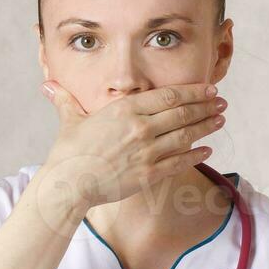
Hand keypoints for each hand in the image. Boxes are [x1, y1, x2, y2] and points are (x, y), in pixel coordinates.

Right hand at [38, 81, 224, 210]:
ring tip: (219, 121)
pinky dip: (195, 155)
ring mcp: (146, 152)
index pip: (169, 96)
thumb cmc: (68, 151)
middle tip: (221, 103)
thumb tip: (48, 85)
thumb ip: (66, 100)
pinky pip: (178, 162)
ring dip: (205, 127)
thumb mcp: (70, 120)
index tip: (208, 89)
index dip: (193, 91)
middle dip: (205, 107)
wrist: (68, 183)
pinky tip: (206, 150)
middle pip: (182, 114)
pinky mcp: (148, 174)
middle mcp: (140, 128)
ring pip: (185, 136)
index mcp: (125, 110)